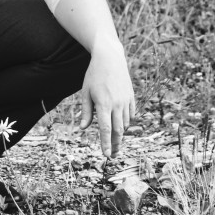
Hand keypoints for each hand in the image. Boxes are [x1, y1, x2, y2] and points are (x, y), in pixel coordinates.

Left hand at [79, 41, 134, 156]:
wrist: (110, 58)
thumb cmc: (94, 74)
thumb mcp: (86, 92)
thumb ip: (86, 111)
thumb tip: (84, 128)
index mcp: (103, 104)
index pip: (105, 129)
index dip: (106, 143)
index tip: (106, 155)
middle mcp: (117, 104)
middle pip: (118, 131)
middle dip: (116, 145)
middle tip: (113, 155)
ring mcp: (126, 101)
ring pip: (125, 123)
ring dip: (120, 134)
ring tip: (115, 141)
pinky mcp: (131, 97)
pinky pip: (131, 115)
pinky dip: (126, 122)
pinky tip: (121, 125)